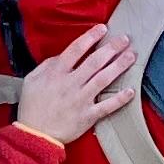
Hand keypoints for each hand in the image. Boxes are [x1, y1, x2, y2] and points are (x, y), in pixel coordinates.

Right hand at [16, 28, 140, 143]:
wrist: (34, 135)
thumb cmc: (32, 106)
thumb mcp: (31, 80)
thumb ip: (48, 65)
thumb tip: (63, 56)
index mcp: (56, 73)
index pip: (76, 49)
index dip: (91, 37)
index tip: (103, 28)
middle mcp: (71, 83)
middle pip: (95, 61)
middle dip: (112, 48)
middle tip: (125, 39)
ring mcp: (81, 100)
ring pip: (104, 79)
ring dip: (119, 66)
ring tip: (132, 56)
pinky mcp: (88, 116)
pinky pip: (107, 106)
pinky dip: (120, 99)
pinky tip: (131, 91)